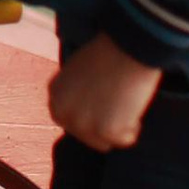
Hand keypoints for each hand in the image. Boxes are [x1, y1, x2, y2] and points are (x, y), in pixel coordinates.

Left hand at [49, 35, 163, 152]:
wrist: (128, 46)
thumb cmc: (109, 53)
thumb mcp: (78, 71)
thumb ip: (74, 93)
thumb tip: (84, 110)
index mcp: (55, 95)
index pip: (68, 120)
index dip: (88, 117)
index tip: (103, 108)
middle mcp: (64, 112)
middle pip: (85, 136)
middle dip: (103, 126)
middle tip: (118, 106)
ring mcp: (84, 123)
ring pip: (105, 142)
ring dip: (118, 128)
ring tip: (126, 103)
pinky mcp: (107, 131)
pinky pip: (125, 141)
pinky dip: (133, 127)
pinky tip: (133, 106)